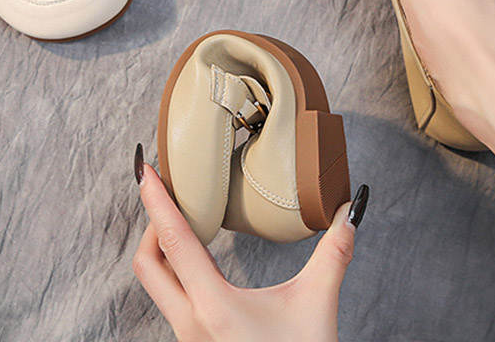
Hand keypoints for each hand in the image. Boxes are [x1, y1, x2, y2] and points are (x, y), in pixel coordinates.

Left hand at [132, 144, 368, 341]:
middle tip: (167, 191)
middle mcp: (191, 324)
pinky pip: (171, 299)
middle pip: (147, 263)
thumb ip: (333, 255)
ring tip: (183, 218)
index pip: (173, 242)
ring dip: (163, 247)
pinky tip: (196, 257)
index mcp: (214, 308)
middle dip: (152, 222)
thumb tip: (349, 212)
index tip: (145, 170)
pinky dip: (175, 269)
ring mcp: (189, 338)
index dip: (156, 201)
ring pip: (157, 284)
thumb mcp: (317, 307)